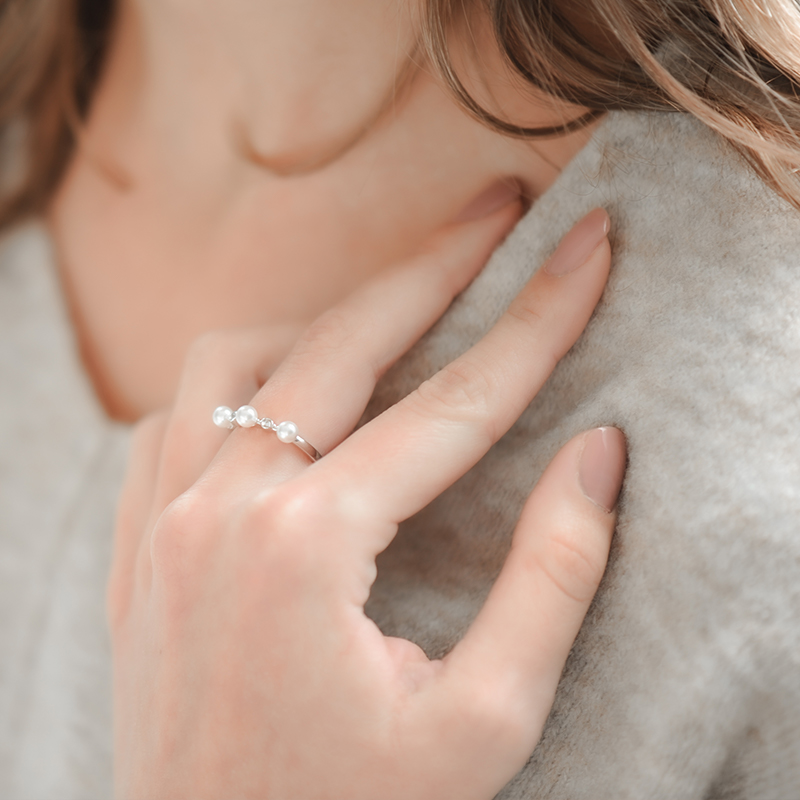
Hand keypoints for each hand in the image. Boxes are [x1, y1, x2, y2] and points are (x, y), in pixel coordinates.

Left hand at [109, 205, 623, 799]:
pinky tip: (291, 386)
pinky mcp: (136, 546)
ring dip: (325, 320)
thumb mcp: (484, 726)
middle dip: (438, 268)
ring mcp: (160, 523)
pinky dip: (240, 379)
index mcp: (308, 552)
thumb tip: (599, 456)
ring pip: (237, 360)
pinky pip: (178, 416)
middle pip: (347, 344)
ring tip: (396, 311)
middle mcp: (219, 513)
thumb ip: (551, 579)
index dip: (537, 321)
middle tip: (499, 210)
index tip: (586, 251)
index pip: (456, 405)